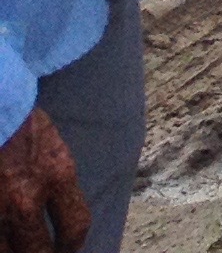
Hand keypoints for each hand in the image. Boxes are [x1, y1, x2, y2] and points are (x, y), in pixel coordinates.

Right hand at [0, 107, 86, 252]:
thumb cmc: (20, 121)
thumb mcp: (52, 147)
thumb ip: (56, 180)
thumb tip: (56, 211)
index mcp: (56, 176)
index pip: (75, 226)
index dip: (73, 246)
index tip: (69, 250)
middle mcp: (26, 198)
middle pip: (39, 251)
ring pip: (8, 252)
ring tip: (21, 252)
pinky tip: (3, 244)